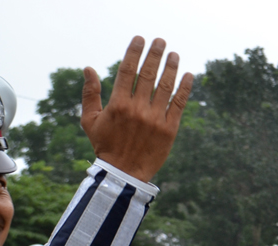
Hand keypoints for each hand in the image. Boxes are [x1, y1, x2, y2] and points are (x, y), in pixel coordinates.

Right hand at [81, 37, 193, 182]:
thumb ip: (89, 93)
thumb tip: (88, 68)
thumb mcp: (90, 120)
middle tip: (160, 41)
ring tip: (174, 54)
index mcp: (118, 105)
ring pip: (166, 87)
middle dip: (155, 55)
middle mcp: (137, 109)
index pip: (127, 71)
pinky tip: (189, 75)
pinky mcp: (170, 129)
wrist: (124, 174)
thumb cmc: (105, 145)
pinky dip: (185, 88)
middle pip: (148, 75)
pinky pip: (179, 104)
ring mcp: (155, 119)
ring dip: (171, 68)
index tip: (140, 39)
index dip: (135, 52)